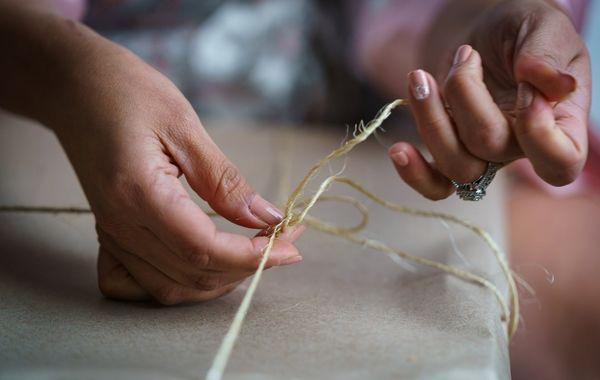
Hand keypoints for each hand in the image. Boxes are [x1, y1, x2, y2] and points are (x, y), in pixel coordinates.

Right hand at [55, 40, 303, 303]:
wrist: (72, 85)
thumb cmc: (125, 91)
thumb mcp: (184, 125)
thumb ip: (225, 180)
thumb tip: (267, 218)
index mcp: (139, 194)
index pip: (204, 249)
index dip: (253, 256)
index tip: (290, 244)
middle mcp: (120, 225)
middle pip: (192, 274)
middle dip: (248, 267)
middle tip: (284, 240)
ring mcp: (112, 233)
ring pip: (171, 288)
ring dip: (221, 278)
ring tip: (256, 251)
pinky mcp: (111, 233)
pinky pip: (143, 283)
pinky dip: (182, 283)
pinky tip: (205, 263)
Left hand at [389, 0, 589, 199]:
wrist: (479, 33)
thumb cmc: (517, 30)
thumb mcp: (539, 25)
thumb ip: (546, 53)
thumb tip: (555, 86)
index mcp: (560, 124)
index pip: (560, 162)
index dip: (541, 138)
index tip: (526, 90)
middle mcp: (521, 148)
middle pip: (490, 150)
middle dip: (466, 96)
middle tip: (465, 54)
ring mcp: (483, 156)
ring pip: (456, 165)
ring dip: (430, 119)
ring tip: (419, 76)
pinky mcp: (450, 154)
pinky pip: (435, 185)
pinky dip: (414, 173)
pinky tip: (399, 149)